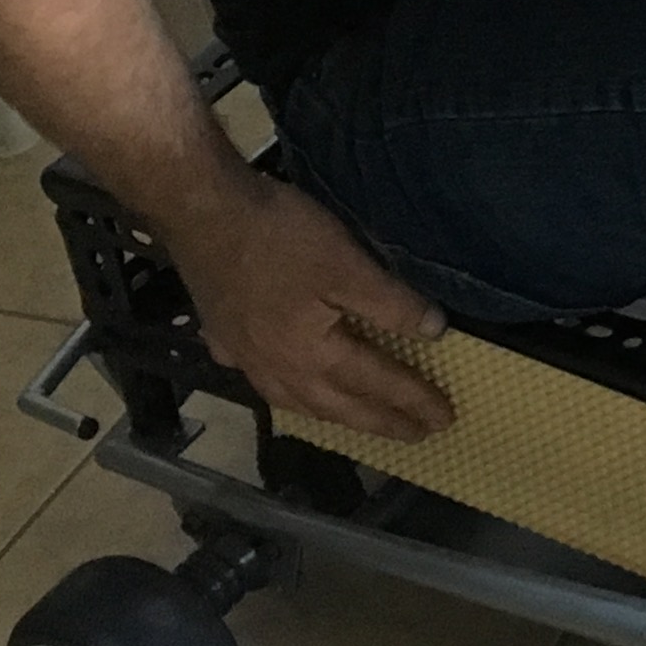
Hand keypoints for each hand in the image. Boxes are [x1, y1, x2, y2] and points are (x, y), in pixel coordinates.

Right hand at [163, 173, 453, 438]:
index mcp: (312, 355)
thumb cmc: (279, 236)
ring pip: (296, 400)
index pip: (376, 384)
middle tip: (414, 435)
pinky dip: (284, 390)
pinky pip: (259, 378)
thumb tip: (435, 332)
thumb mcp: (348, 265)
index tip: (444, 419)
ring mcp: (244, 355)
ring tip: (358, 420)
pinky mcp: (221, 334)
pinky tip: (287, 384)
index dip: (413, 400)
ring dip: (333, 415)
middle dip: (380, 422)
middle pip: (337, 406)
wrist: (200, 210)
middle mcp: (277, 368)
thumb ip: (392, 304)